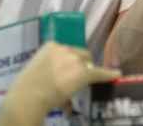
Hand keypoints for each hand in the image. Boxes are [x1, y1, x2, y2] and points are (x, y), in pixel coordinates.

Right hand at [0, 43, 120, 124]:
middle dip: (80, 65)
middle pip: (81, 54)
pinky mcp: (83, 73)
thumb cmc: (26, 87)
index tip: (67, 69)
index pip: (68, 50)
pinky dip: (108, 74)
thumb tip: (58, 77)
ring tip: (77, 86)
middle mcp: (65, 49)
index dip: (69, 61)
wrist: (29, 96)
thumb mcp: (35, 69)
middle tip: (73, 79)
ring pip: (88, 65)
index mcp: (51, 45)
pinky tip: (116, 74)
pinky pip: (99, 73)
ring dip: (85, 74)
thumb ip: (48, 68)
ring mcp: (75, 60)